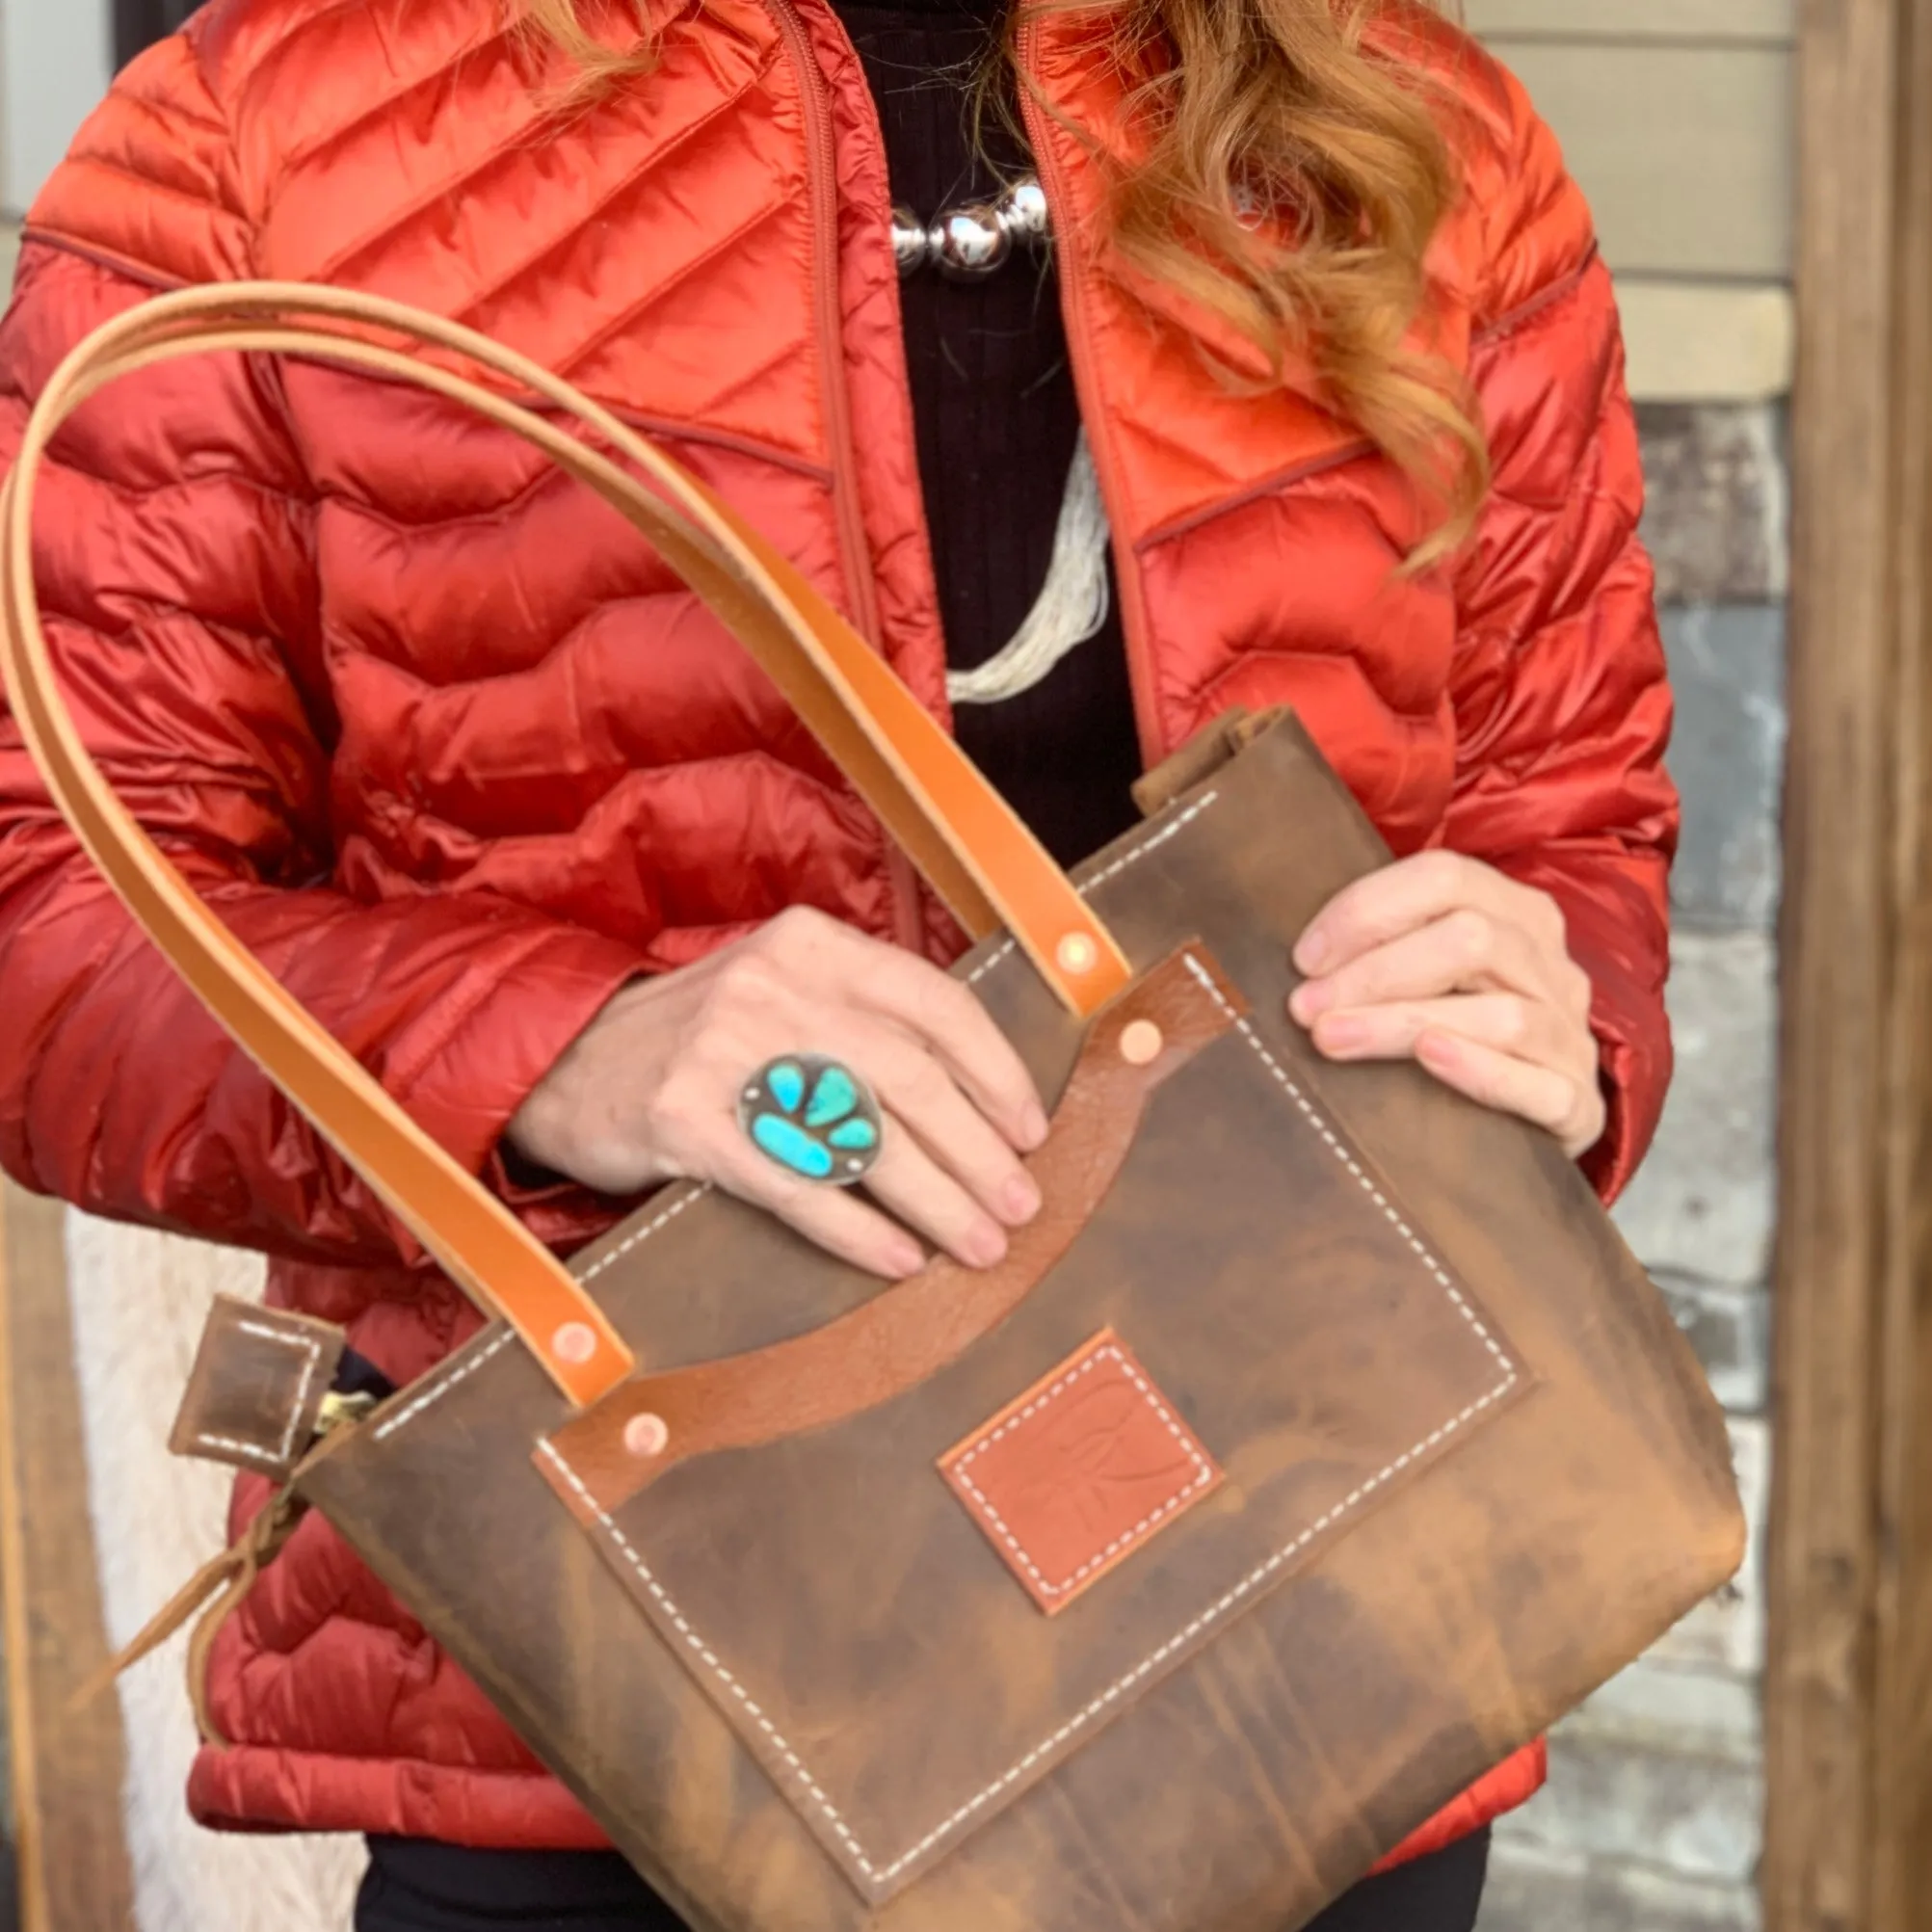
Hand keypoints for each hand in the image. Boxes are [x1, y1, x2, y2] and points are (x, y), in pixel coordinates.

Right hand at [507, 908, 1048, 1280]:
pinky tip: (898, 1260)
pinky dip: (857, 1230)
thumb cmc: (700, 1036)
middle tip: (1020, 1205)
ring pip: (863, 1138)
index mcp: (813, 946)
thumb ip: (863, 1017)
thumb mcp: (779, 988)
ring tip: (980, 1243)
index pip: (935, 1003)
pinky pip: (796, 1186)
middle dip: (979, 1152)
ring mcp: (727, 1054)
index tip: (1031, 1129)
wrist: (567, 1063)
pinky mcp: (687, 1123)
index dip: (995, 1072)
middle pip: (910, 1079)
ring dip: (936, 1201)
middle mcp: (775, 988)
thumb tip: (978, 1098)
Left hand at [1288, 852, 1605, 1157]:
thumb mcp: (1426, 976)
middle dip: (1374, 973)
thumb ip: (1383, 950)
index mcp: (1518, 915)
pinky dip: (1481, 1069)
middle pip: (1471, 940)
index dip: (1366, 911)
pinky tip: (1428, 1058)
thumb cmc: (1455, 1037)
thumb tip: (1299, 960)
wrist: (1527, 1124)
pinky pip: (1540, 1085)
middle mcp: (1552, 967)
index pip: (1444, 878)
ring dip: (1400, 1022)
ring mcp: (1571, 1036)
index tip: (1304, 958)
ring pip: (1500, 1014)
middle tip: (1306, 1008)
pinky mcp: (1578, 1105)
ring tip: (1333, 1039)